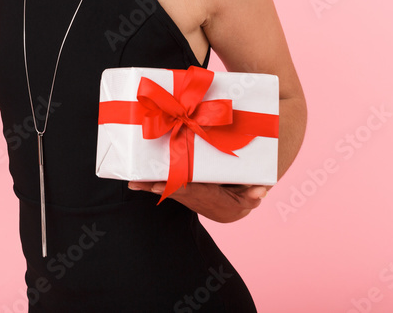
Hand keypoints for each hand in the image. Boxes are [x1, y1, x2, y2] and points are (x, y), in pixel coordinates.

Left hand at [128, 180, 270, 222]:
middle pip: (172, 190)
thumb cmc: (239, 198)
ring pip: (165, 188)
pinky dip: (149, 184)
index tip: (163, 186)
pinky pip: (163, 186)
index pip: (191, 190)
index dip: (177, 187)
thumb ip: (254, 193)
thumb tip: (261, 190)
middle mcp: (193, 195)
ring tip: (132, 182)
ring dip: (148, 186)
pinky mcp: (180, 191)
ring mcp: (185, 194)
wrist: (229, 209)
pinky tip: (134, 182)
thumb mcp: (248, 197)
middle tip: (139, 183)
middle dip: (156, 187)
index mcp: (207, 195)